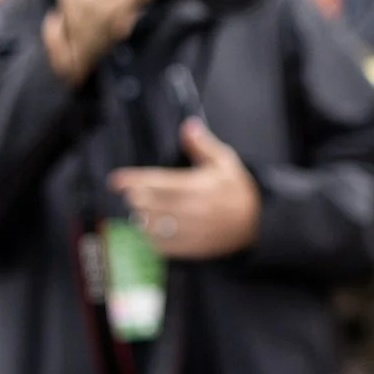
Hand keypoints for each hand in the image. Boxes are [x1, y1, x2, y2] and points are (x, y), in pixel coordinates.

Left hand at [109, 118, 261, 259]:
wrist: (257, 223)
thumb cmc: (237, 190)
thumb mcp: (225, 162)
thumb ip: (203, 145)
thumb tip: (188, 126)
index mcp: (199, 187)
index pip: (159, 182)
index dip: (134, 181)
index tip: (116, 180)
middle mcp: (194, 210)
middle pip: (152, 205)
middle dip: (136, 198)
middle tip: (130, 193)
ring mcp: (193, 231)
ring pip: (155, 226)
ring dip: (142, 218)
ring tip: (139, 210)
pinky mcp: (193, 248)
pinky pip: (164, 246)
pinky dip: (152, 238)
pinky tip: (149, 230)